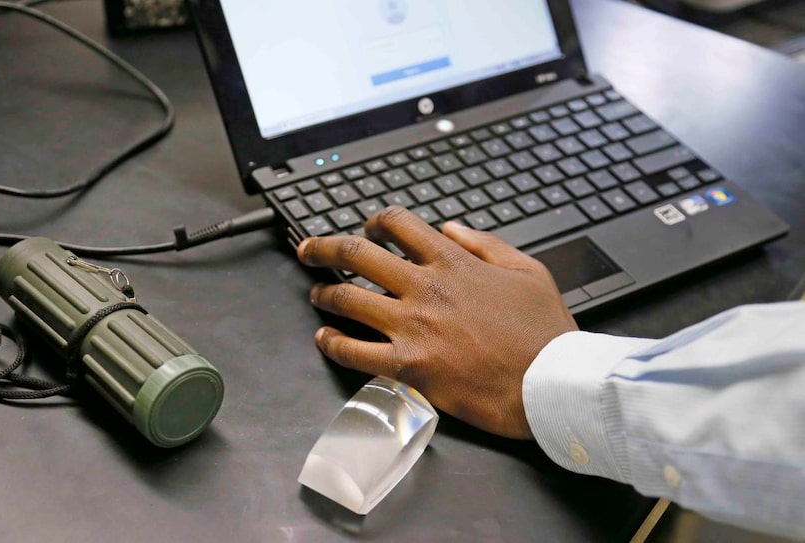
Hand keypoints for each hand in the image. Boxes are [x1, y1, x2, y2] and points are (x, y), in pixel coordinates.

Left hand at [297, 206, 577, 438]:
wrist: (550, 384)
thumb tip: (451, 228)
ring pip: (347, 299)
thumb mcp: (527, 270)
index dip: (374, 221)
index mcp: (453, 262)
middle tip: (310, 250)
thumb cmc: (543, 332)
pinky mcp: (408, 366)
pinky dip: (333, 343)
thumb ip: (485, 244)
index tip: (367, 228)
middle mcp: (425, 288)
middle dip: (325, 247)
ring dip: (324, 293)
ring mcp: (412, 327)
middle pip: (357, 253)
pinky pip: (355, 352)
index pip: (398, 224)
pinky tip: (324, 339)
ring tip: (317, 294)